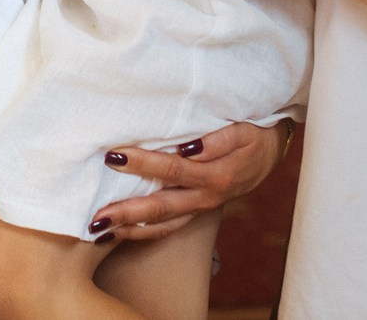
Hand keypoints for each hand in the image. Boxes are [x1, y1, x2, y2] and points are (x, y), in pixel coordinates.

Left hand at [89, 121, 288, 242]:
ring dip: (129, 229)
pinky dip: (142, 233)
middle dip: (126, 212)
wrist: (270, 152)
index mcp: (215, 174)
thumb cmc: (251, 135)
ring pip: (162, 224)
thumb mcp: (242, 131)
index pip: (172, 168)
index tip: (114, 156)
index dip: (143, 163)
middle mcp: (205, 196)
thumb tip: (189, 148)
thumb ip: (217, 140)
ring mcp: (200, 208)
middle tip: (95, 215)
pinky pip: (168, 229)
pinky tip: (118, 234)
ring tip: (98, 230)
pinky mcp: (197, 213)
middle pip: (161, 206)